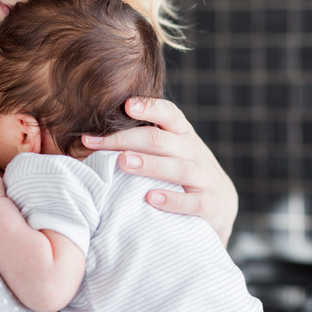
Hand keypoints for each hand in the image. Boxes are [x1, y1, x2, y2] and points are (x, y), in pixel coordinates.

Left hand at [82, 98, 237, 245]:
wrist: (221, 206)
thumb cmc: (182, 176)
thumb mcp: (170, 153)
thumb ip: (143, 143)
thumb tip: (90, 139)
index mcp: (183, 136)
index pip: (169, 114)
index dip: (150, 107)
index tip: (126, 105)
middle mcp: (194, 152)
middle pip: (161, 141)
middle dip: (126, 139)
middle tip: (97, 142)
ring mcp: (205, 178)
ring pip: (178, 168)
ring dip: (149, 165)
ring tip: (123, 163)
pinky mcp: (211, 205)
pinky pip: (192, 202)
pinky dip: (172, 200)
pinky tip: (151, 199)